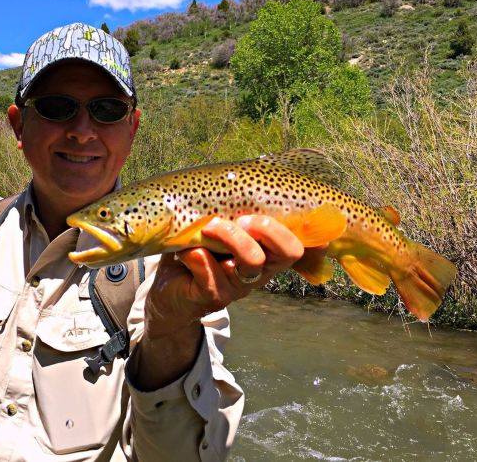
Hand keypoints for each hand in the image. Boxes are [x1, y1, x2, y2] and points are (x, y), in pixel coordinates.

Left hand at [145, 215, 317, 338]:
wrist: (166, 290)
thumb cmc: (194, 248)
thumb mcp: (214, 225)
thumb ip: (228, 210)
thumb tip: (236, 179)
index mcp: (265, 251)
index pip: (299, 241)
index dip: (310, 231)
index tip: (299, 211)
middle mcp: (259, 270)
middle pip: (288, 251)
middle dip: (268, 228)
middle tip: (242, 218)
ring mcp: (238, 286)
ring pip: (252, 260)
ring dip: (231, 236)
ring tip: (208, 227)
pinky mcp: (213, 297)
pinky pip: (211, 273)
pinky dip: (195, 255)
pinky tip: (183, 251)